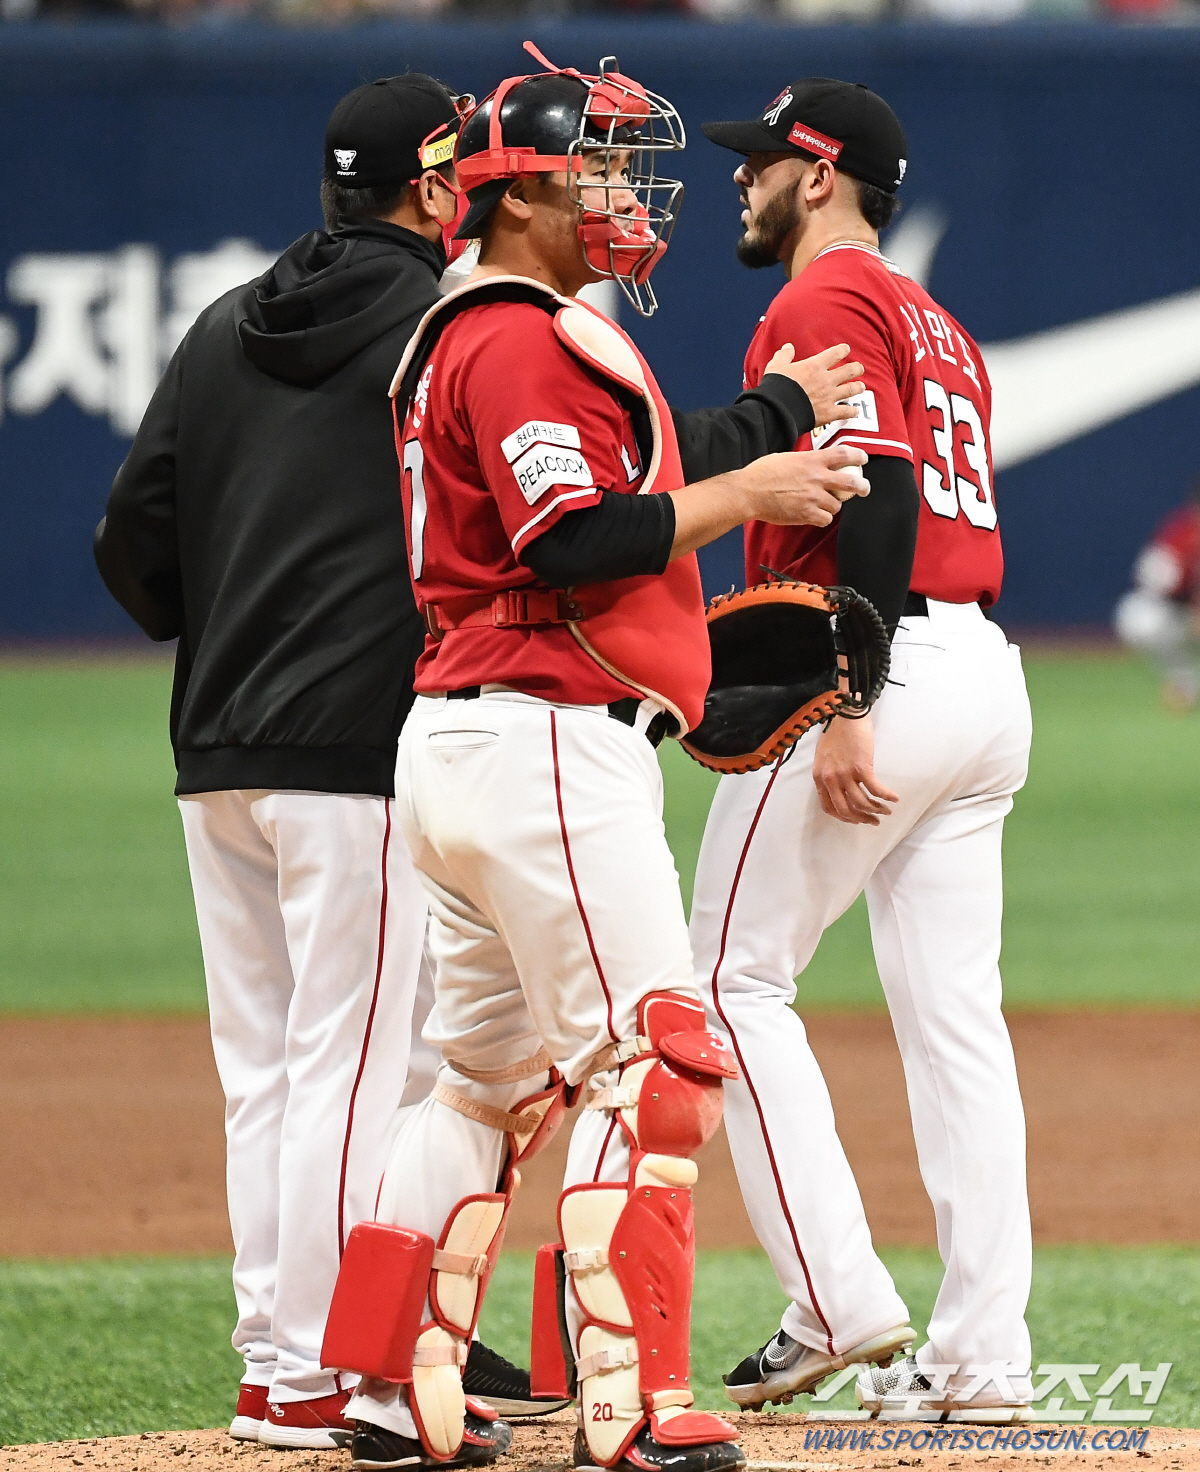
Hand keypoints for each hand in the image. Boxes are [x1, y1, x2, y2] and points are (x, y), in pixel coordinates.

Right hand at [737, 445, 868, 527]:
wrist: (749, 492)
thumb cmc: (762, 473)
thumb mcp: (787, 457)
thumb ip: (805, 460)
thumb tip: (816, 462)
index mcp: (811, 460)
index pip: (844, 454)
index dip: (858, 457)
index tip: (863, 460)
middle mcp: (816, 478)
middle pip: (851, 482)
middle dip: (862, 486)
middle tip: (864, 489)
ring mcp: (812, 497)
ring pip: (837, 505)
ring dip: (833, 505)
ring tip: (824, 505)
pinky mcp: (806, 514)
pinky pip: (825, 520)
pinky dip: (822, 518)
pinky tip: (815, 515)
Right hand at [764, 343, 864, 429]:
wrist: (778, 410)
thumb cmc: (776, 387)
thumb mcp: (776, 366)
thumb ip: (784, 355)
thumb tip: (788, 347)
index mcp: (815, 366)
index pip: (836, 353)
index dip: (843, 350)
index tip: (846, 349)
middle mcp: (826, 380)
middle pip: (849, 371)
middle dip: (856, 369)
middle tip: (859, 369)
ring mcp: (829, 397)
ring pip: (851, 390)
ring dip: (858, 387)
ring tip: (861, 387)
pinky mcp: (828, 413)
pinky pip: (845, 412)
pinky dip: (851, 412)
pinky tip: (855, 412)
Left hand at [811, 713, 898, 825]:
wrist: (845, 714)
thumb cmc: (836, 732)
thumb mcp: (825, 757)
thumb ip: (830, 774)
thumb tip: (842, 789)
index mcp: (820, 777)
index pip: (829, 807)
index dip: (844, 817)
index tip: (855, 819)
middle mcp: (830, 779)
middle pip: (846, 810)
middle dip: (861, 819)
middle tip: (873, 821)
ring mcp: (845, 774)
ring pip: (862, 803)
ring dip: (876, 810)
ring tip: (885, 811)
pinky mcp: (862, 767)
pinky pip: (875, 789)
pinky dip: (886, 797)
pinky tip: (893, 799)